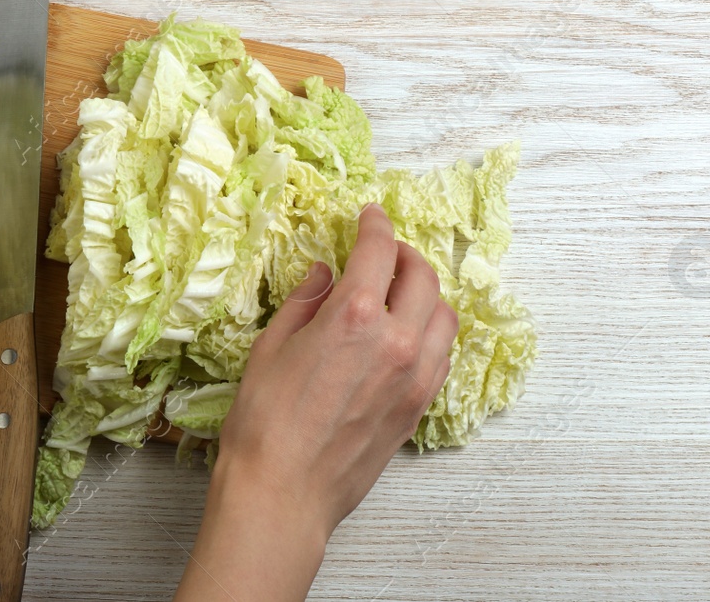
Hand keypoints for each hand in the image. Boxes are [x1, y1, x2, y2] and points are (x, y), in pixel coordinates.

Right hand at [174, 204, 457, 601]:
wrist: (283, 493)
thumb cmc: (265, 423)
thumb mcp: (271, 347)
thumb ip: (304, 302)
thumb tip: (323, 274)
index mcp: (355, 316)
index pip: (380, 251)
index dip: (375, 225)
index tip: (370, 215)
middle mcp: (396, 341)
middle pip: (423, 278)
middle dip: (406, 254)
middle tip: (386, 251)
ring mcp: (414, 377)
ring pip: (445, 317)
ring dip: (427, 294)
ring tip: (403, 291)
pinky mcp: (419, 408)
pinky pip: (442, 356)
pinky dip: (432, 333)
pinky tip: (407, 334)